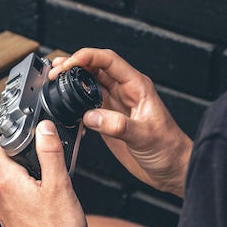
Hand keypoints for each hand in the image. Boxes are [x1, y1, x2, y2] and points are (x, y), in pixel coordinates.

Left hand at [0, 121, 87, 226]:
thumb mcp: (59, 184)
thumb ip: (50, 152)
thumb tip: (43, 129)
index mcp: (6, 183)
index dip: (15, 135)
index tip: (33, 133)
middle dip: (11, 149)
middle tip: (35, 148)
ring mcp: (3, 211)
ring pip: (0, 178)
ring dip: (15, 167)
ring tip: (42, 168)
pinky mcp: (11, 222)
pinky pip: (7, 195)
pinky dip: (18, 185)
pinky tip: (42, 191)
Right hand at [50, 48, 191, 197]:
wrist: (172, 169)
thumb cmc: (169, 149)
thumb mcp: (145, 136)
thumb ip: (118, 125)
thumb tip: (91, 116)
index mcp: (137, 86)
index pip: (108, 61)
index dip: (87, 57)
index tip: (69, 63)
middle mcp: (125, 91)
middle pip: (95, 67)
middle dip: (73, 65)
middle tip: (55, 71)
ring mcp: (116, 104)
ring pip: (90, 83)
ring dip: (71, 80)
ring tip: (54, 81)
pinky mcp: (109, 118)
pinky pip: (88, 103)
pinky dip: (74, 101)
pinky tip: (65, 106)